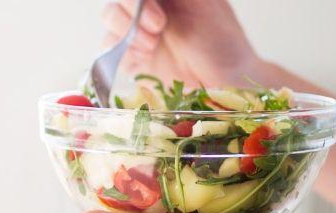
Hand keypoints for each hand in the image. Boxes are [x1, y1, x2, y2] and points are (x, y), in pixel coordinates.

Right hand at [100, 0, 262, 86]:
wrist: (225, 81)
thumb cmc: (223, 40)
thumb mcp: (206, 3)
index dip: (137, 1)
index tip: (158, 18)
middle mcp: (148, 7)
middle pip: (118, 1)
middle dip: (131, 14)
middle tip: (158, 30)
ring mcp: (137, 31)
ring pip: (110, 18)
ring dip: (125, 32)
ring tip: (151, 47)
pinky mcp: (131, 57)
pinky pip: (109, 49)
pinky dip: (120, 52)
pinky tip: (143, 59)